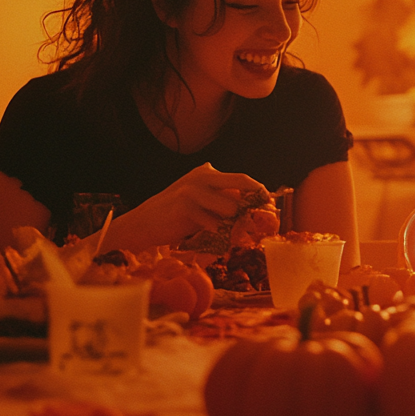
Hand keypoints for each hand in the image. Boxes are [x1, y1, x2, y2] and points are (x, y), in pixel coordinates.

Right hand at [114, 163, 268, 251]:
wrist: (144, 224)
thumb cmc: (176, 216)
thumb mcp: (201, 203)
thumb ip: (222, 201)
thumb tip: (254, 213)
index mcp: (208, 173)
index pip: (244, 180)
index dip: (260, 194)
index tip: (271, 209)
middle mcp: (203, 176)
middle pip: (243, 184)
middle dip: (256, 204)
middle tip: (263, 222)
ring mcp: (194, 189)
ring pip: (231, 208)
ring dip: (237, 225)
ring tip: (237, 236)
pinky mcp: (186, 205)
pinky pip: (214, 224)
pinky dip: (220, 236)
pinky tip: (219, 242)